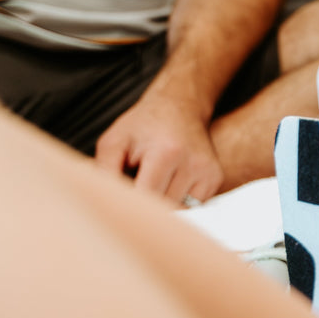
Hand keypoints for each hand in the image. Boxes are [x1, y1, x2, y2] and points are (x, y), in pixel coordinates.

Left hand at [94, 91, 223, 203]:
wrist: (180, 107)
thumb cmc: (144, 125)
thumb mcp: (115, 141)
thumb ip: (105, 170)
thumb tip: (103, 201)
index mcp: (167, 152)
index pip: (146, 195)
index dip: (128, 204)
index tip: (116, 204)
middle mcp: (194, 164)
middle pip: (163, 206)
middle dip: (145, 203)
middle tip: (132, 190)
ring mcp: (208, 172)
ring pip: (178, 210)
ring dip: (162, 204)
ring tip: (152, 183)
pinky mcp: (215, 178)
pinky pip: (192, 206)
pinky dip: (177, 201)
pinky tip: (168, 184)